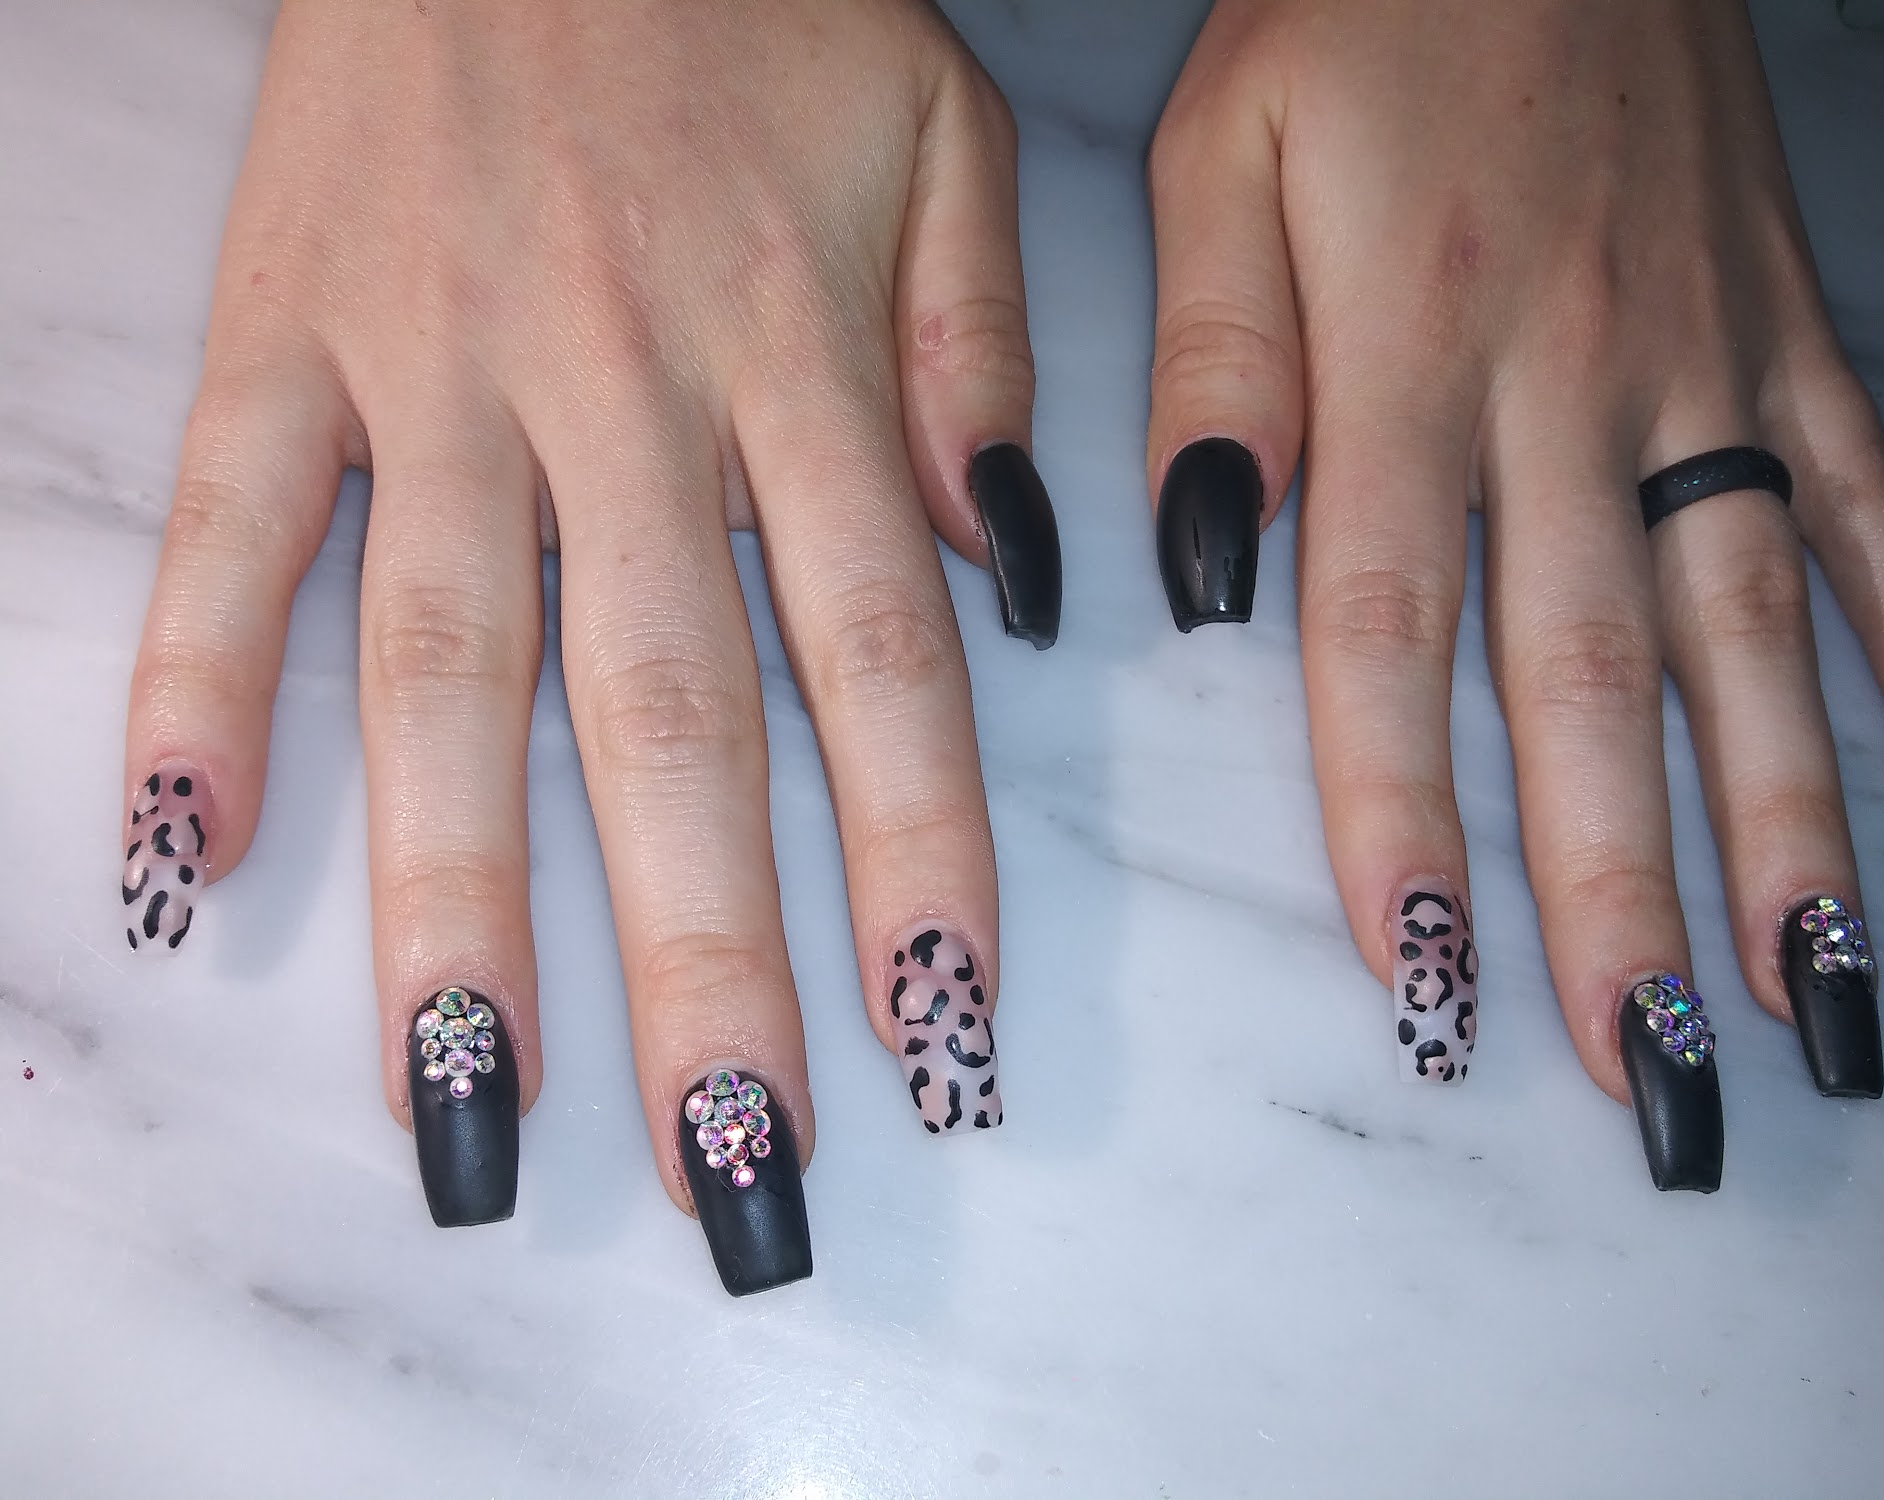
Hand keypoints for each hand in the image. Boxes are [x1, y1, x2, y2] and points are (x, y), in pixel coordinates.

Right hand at [121, 0, 1058, 1289]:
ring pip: (440, 669)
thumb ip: (975, 358)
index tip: (940, 1040)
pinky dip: (192, 677)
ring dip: (456, 901)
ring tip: (470, 1110)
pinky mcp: (282, 325)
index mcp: (797, 355)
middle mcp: (617, 390)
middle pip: (663, 721)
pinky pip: (226, 520)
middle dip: (699, 963)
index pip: (877, 659)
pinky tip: (181, 855)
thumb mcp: (945, 133)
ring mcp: (430, 365)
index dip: (913, 857)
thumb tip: (994, 578)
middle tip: (729, 1168)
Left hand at [1143, 0, 1883, 1186]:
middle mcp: (1574, 388)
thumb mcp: (1219, 150)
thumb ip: (1215, 363)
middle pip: (1597, 680)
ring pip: (1753, 625)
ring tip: (1813, 988)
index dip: (1405, 814)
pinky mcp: (1787, 325)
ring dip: (1788, 818)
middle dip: (1621, 892)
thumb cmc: (1360, 8)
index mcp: (1409, 356)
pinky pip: (1861, 484)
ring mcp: (1704, 364)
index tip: (1426, 979)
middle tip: (1650, 1068)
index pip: (1395, 630)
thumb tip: (1196, 560)